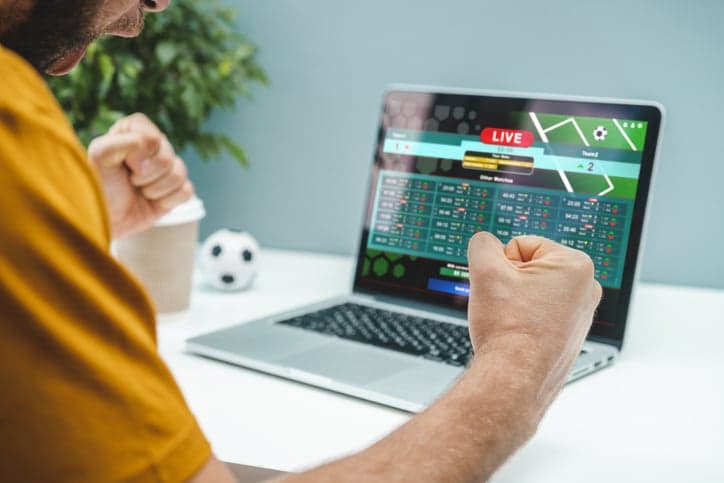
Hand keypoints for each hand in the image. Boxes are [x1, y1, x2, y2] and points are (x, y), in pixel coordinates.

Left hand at [88, 113, 193, 238]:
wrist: (108, 219)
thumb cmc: (100, 186)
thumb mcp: (98, 159)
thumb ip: (115, 143)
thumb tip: (146, 144)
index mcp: (135, 130)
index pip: (152, 137)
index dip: (140, 153)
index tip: (124, 164)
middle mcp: (154, 145)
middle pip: (167, 157)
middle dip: (146, 176)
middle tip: (131, 181)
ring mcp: (168, 166)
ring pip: (179, 174)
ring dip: (155, 190)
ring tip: (141, 192)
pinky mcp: (178, 187)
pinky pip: (187, 190)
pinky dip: (168, 201)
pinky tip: (155, 201)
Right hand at [466, 232, 601, 419]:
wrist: (512, 380)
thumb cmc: (508, 329)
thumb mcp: (484, 271)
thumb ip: (482, 244)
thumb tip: (486, 243)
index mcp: (576, 265)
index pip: (520, 245)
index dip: (502, 266)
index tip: (504, 290)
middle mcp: (587, 288)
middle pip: (529, 267)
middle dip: (510, 282)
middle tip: (506, 307)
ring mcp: (582, 313)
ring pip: (532, 291)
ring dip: (515, 301)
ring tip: (512, 322)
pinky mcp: (571, 334)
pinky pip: (539, 312)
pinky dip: (525, 319)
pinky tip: (518, 335)